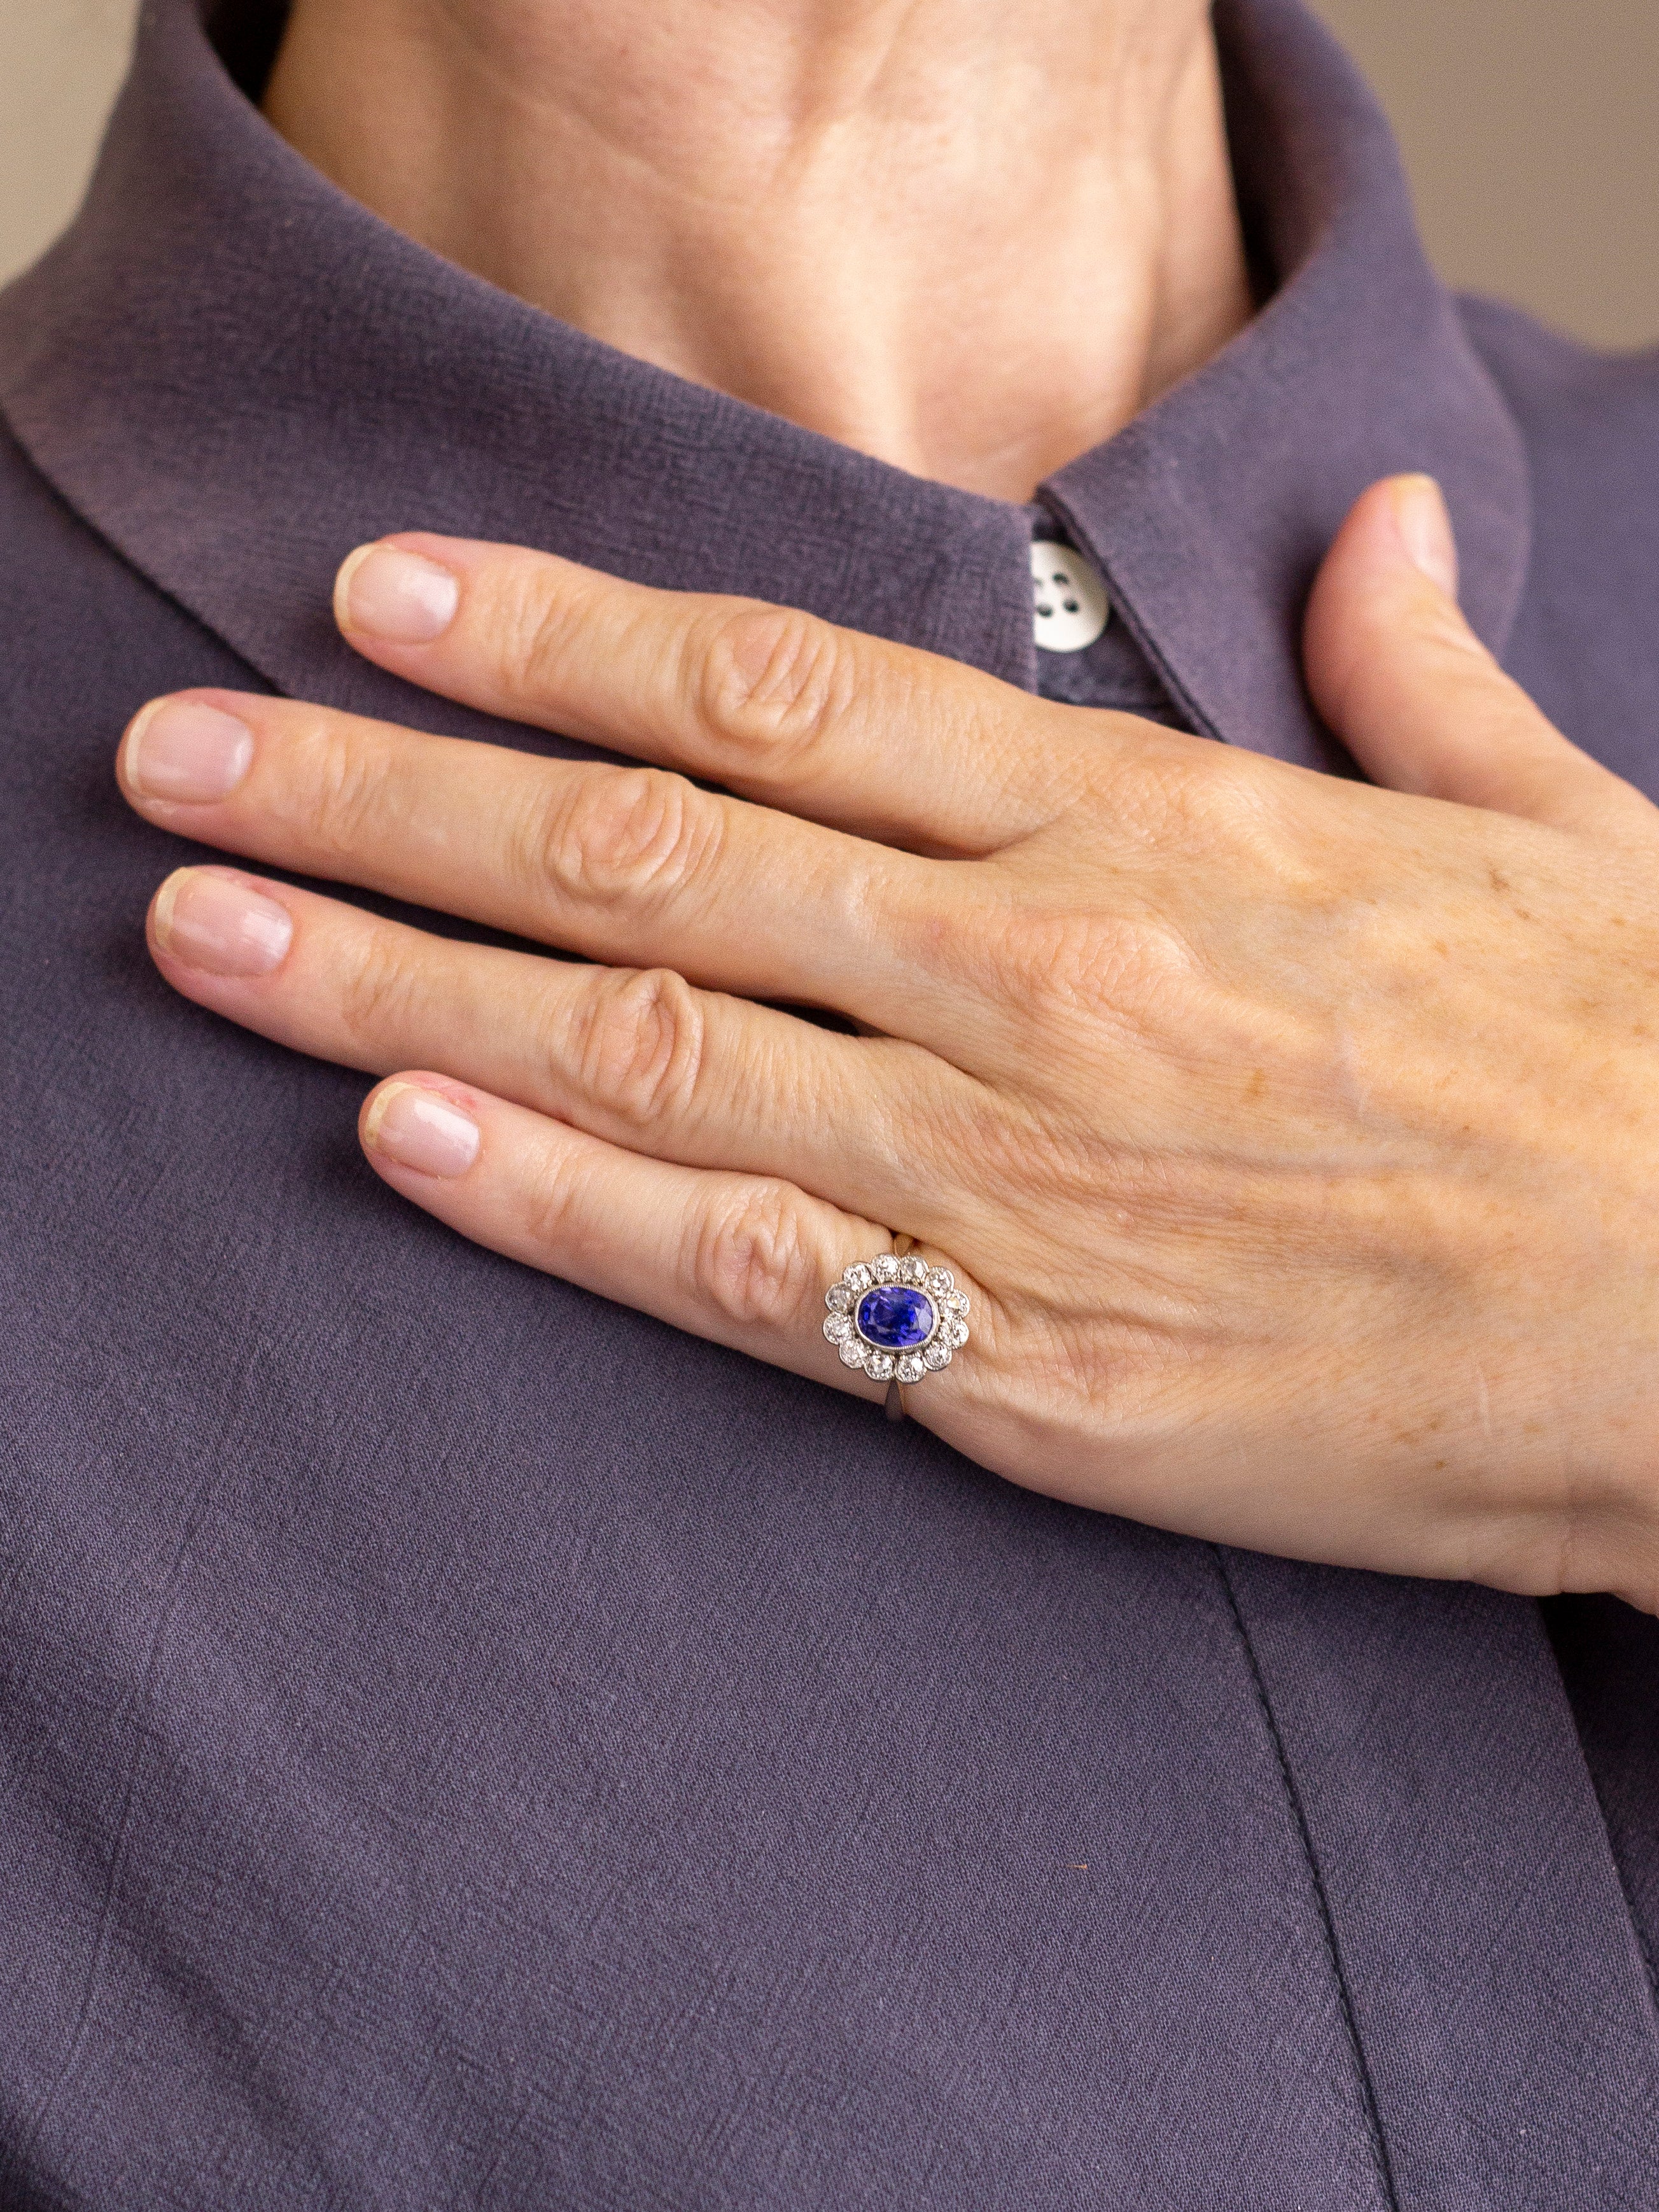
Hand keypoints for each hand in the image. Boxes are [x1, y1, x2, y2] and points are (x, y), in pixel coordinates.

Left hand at [115, 476, 1658, 1608]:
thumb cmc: (1648, 1078)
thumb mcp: (1562, 831)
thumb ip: (1419, 683)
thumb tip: (1377, 548)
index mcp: (1150, 831)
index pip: (784, 692)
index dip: (560, 631)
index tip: (385, 593)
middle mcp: (1037, 979)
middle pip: (644, 857)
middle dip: (388, 797)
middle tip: (184, 761)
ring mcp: (1011, 1179)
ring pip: (641, 1050)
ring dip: (393, 987)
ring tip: (205, 936)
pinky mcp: (1020, 1373)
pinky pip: (740, 1274)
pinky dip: (552, 1204)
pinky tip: (396, 1140)